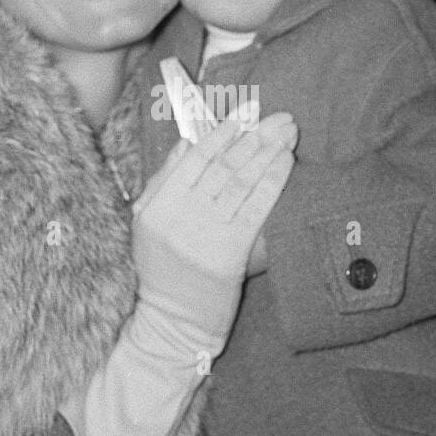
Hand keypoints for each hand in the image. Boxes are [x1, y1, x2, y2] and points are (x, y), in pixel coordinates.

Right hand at [132, 104, 295, 331]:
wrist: (173, 321)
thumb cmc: (162, 271)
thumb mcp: (147, 225)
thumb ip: (164, 182)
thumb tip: (188, 142)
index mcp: (156, 207)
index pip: (193, 159)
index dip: (221, 133)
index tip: (244, 114)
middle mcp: (179, 216)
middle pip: (222, 166)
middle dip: (254, 136)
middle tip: (278, 117)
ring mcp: (204, 234)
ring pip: (240, 182)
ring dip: (268, 152)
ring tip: (287, 133)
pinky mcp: (230, 253)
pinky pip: (255, 208)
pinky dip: (272, 181)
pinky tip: (286, 163)